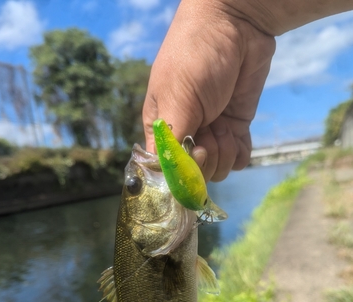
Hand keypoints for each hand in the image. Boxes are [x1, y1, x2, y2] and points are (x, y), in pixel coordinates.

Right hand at [142, 0, 274, 181]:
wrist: (237, 24)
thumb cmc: (196, 55)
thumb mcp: (177, 98)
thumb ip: (172, 141)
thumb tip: (170, 176)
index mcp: (162, 129)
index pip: (166, 169)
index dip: (182, 171)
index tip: (197, 152)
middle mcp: (185, 135)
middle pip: (195, 174)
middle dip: (207, 159)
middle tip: (212, 130)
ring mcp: (211, 133)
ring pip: (217, 169)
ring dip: (225, 153)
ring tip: (225, 124)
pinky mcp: (234, 129)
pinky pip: (237, 160)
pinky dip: (239, 153)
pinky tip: (237, 135)